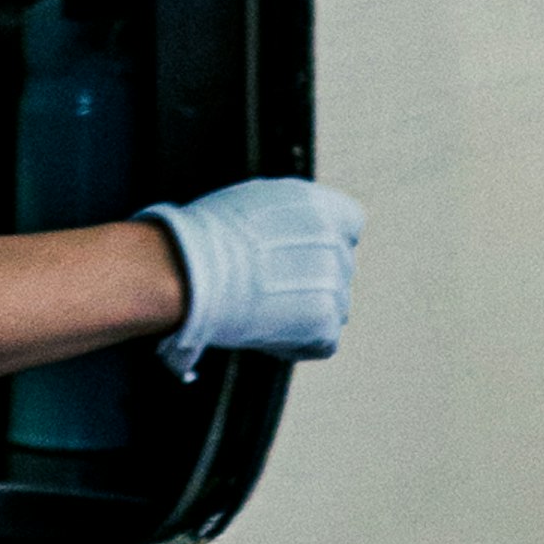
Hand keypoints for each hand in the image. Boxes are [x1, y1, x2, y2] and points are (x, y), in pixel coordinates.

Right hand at [147, 177, 364, 372]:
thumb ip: (290, 213)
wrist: (193, 275)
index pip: (350, 224)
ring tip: (264, 311)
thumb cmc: (208, 236)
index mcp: (323, 208)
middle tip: (271, 287)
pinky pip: (323, 341)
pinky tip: (267, 332)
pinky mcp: (324, 325)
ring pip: (334, 306)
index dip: (324, 239)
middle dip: (311, 278)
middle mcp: (337, 245)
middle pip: (339, 268)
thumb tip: (293, 226)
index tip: (298, 252)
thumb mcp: (255, 200)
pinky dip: (299, 342)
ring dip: (307, 311)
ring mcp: (335, 287)